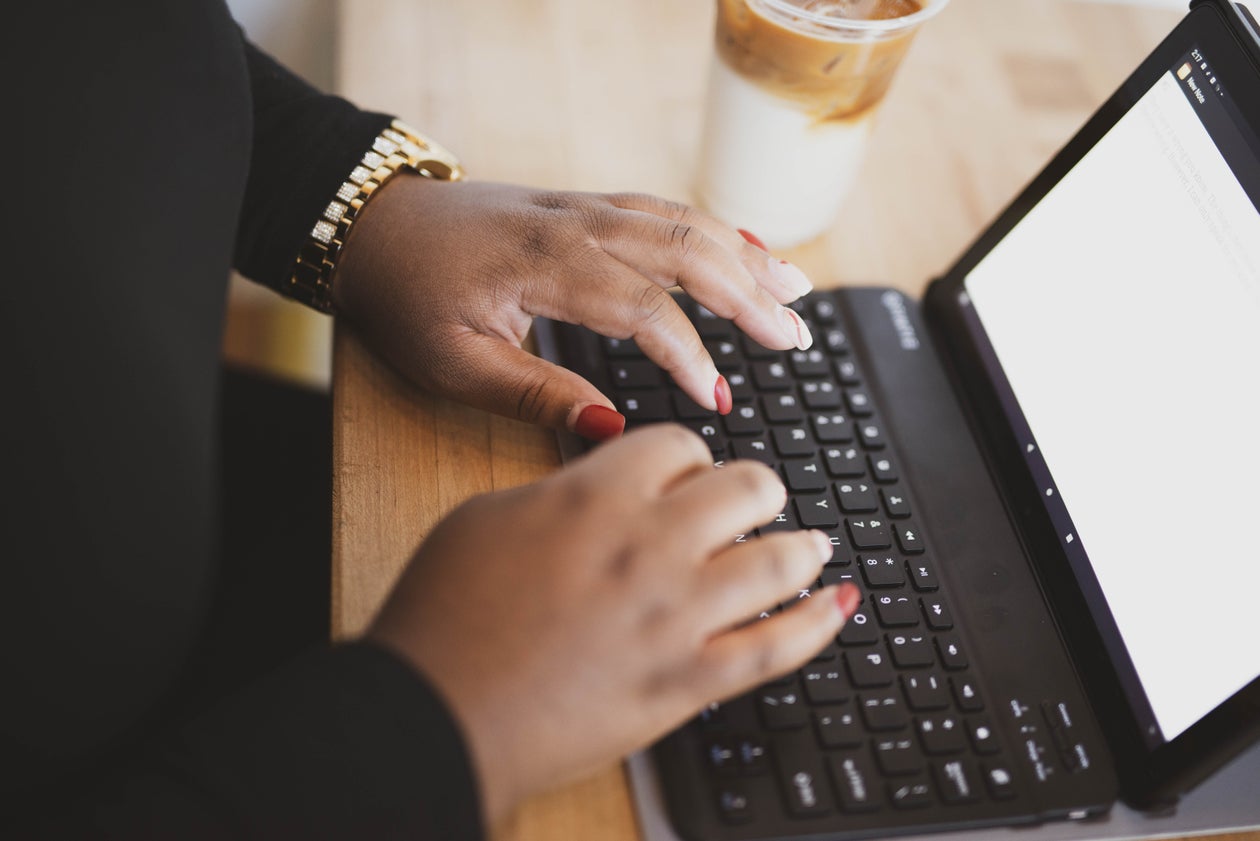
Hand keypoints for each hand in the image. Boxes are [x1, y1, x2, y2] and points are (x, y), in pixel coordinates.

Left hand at [331, 177, 815, 438]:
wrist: (372, 227)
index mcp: (544, 266)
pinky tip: (748, 243)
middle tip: (796, 338)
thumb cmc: (407, 298)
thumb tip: (612, 427)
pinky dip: (714, 226)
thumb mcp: (453, 364)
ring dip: (745, 253)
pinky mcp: (584, 204)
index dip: (688, 356)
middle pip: (685, 250)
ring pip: (683, 221)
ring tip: (797, 289)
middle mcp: (576, 225)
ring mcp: (584, 207)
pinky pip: (664, 207)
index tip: (715, 401)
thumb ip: (536, 393)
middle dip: (748, 295)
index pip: (643, 308)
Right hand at [367, 425, 859, 826]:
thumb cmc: (442, 616)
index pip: (680, 445)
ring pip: (778, 561)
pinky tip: (840, 603)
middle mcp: (650, 546)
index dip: (688, 456)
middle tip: (753, 501)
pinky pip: (779, 649)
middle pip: (746, 488)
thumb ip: (559, 493)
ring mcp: (677, 618)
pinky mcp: (687, 684)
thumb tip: (601, 490)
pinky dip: (820, 623)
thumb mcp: (485, 517)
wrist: (433, 713)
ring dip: (801, 546)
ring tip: (810, 545)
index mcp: (596, 494)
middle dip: (755, 488)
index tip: (688, 471)